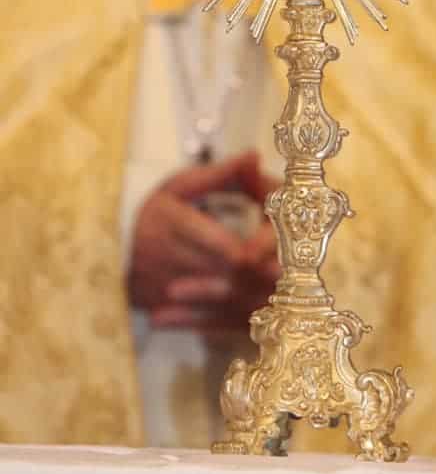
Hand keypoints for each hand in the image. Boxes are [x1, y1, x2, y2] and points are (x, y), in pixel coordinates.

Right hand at [128, 151, 276, 322]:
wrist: (107, 246)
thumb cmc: (154, 210)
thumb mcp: (182, 185)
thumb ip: (221, 174)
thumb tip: (254, 155)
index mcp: (171, 221)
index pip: (224, 245)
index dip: (256, 249)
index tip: (281, 245)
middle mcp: (163, 257)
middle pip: (224, 274)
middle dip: (259, 273)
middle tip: (290, 273)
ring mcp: (158, 286)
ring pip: (215, 300)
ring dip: (250, 296)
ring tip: (280, 291)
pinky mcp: (158, 307)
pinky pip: (198, 318)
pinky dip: (228, 316)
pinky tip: (253, 312)